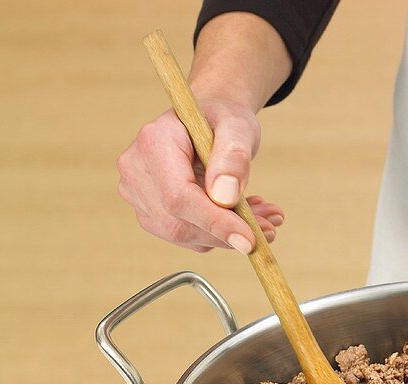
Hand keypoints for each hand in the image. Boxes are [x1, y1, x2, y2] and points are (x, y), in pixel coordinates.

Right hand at [116, 99, 282, 252]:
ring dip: (229, 234)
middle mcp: (136, 171)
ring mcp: (139, 195)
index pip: (178, 197)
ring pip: (185, 235)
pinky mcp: (151, 214)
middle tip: (271, 225)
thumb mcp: (238, 126)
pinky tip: (243, 216)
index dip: (214, 222)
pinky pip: (188, 236)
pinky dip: (220, 234)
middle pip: (179, 223)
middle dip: (228, 232)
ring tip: (264, 215)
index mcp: (153, 142)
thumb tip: (226, 196)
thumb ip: (234, 156)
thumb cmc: (223, 119)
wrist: (209, 122)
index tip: (250, 240)